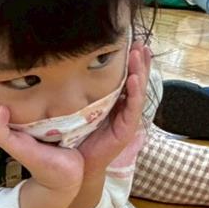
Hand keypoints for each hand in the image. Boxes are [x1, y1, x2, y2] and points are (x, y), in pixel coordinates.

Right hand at [0, 84, 83, 193]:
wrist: (67, 176)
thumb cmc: (62, 152)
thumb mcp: (53, 128)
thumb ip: (53, 112)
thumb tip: (68, 92)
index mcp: (13, 132)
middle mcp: (9, 138)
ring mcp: (13, 144)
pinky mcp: (19, 149)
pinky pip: (1, 135)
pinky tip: (3, 109)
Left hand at [57, 44, 148, 207]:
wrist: (76, 166)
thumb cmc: (74, 138)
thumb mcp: (76, 109)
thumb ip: (78, 92)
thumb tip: (67, 68)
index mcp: (113, 103)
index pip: (125, 78)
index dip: (130, 61)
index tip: (130, 41)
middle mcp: (122, 109)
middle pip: (136, 81)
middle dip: (140, 62)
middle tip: (141, 42)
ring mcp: (126, 119)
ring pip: (137, 91)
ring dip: (140, 72)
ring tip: (140, 54)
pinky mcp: (126, 130)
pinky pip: (132, 108)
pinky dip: (134, 93)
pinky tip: (134, 78)